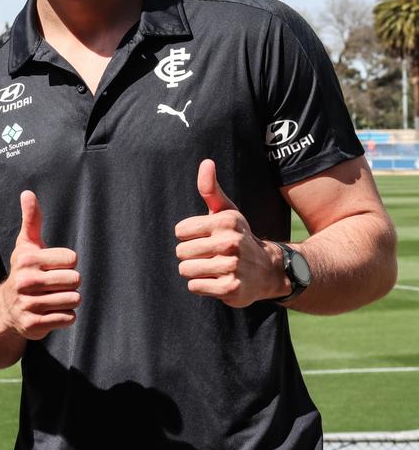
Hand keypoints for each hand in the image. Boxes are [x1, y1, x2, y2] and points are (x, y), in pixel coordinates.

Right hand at [0, 191, 79, 339]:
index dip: (67, 263)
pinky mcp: (34, 325)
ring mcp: (29, 305)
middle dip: (70, 283)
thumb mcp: (26, 245)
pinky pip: (68, 318)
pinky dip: (65, 316)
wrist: (4, 308)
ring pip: (73, 300)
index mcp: (27, 259)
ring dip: (68, 300)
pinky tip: (51, 312)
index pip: (72, 259)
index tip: (53, 266)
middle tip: (55, 284)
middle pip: (75, 280)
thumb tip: (28, 192)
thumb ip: (31, 219)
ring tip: (53, 298)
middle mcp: (26, 282)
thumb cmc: (24, 271)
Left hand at [174, 159, 286, 307]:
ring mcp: (231, 266)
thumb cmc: (237, 237)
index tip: (206, 238)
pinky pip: (194, 286)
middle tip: (211, 255)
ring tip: (214, 268)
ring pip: (186, 270)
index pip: (180, 231)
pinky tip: (218, 281)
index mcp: (225, 221)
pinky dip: (202, 286)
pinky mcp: (231, 288)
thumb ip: (210, 189)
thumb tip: (206, 162)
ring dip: (196, 271)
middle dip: (191, 255)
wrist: (269, 270)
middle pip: (181, 252)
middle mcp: (230, 242)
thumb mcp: (226, 212)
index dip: (189, 236)